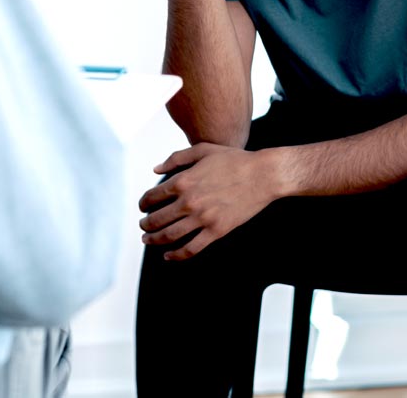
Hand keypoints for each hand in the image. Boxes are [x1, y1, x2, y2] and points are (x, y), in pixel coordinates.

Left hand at [138, 143, 282, 259]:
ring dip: (154, 240)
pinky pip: (191, 249)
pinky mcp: (216, 231)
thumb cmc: (234, 160)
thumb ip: (176, 158)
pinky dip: (176, 255)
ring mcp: (203, 218)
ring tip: (148, 239)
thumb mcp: (203, 150)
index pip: (152, 197)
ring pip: (169, 236)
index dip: (143, 203)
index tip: (143, 207)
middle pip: (157, 219)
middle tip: (143, 225)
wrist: (263, 175)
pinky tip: (168, 255)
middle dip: (145, 224)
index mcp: (183, 180)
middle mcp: (189, 201)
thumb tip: (155, 170)